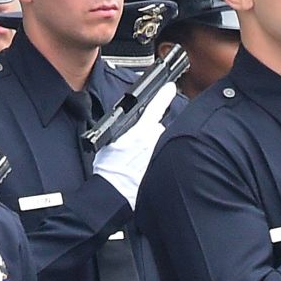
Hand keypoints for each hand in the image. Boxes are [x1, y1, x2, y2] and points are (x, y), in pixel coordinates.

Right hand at [93, 79, 176, 207]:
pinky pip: (160, 157)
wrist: (113, 193)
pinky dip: (154, 160)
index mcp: (140, 133)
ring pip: (159, 143)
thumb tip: (129, 126)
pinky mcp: (161, 167)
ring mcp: (158, 155)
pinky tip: (142, 169)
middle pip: (157, 128)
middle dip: (149, 133)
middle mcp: (153, 142)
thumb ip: (124, 131)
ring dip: (151, 148)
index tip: (170, 87)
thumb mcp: (111, 142)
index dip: (164, 96)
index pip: (155, 109)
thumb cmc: (109, 170)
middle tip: (135, 146)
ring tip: (136, 161)